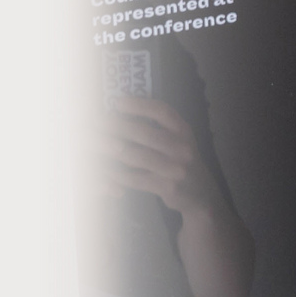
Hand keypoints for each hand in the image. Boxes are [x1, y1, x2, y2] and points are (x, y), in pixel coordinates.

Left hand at [95, 96, 214, 214]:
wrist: (201, 194)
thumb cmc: (180, 161)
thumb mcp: (179, 140)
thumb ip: (159, 127)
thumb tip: (121, 110)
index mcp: (184, 132)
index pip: (162, 112)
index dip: (139, 105)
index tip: (118, 102)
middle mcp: (183, 149)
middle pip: (144, 132)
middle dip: (116, 125)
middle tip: (96, 122)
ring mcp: (175, 169)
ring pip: (136, 155)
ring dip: (111, 148)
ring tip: (95, 142)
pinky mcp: (167, 187)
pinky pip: (134, 178)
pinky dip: (116, 172)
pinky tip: (104, 167)